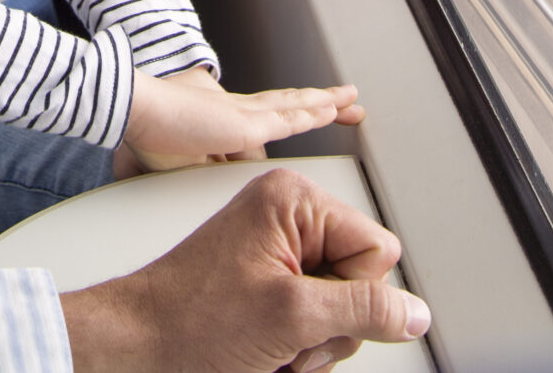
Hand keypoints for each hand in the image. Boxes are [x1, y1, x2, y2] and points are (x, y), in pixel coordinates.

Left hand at [59, 168, 428, 372]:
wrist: (137, 345)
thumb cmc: (190, 319)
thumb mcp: (291, 316)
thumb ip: (364, 309)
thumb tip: (415, 312)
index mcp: (294, 200)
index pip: (377, 249)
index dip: (354, 293)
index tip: (310, 309)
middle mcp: (289, 217)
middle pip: (361, 282)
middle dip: (331, 325)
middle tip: (285, 337)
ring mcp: (278, 251)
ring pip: (342, 309)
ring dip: (313, 343)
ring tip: (270, 346)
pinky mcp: (269, 282)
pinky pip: (315, 319)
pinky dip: (298, 346)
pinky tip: (268, 351)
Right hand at [124, 69, 362, 167]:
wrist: (136, 111)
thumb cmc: (147, 134)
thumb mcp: (182, 160)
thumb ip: (205, 167)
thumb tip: (215, 179)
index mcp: (220, 116)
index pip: (262, 119)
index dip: (286, 116)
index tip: (305, 114)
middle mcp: (235, 107)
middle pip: (286, 102)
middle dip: (314, 101)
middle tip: (344, 100)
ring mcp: (241, 112)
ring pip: (292, 105)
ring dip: (323, 102)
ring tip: (350, 98)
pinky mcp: (243, 122)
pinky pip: (287, 116)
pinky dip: (311, 112)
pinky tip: (332, 108)